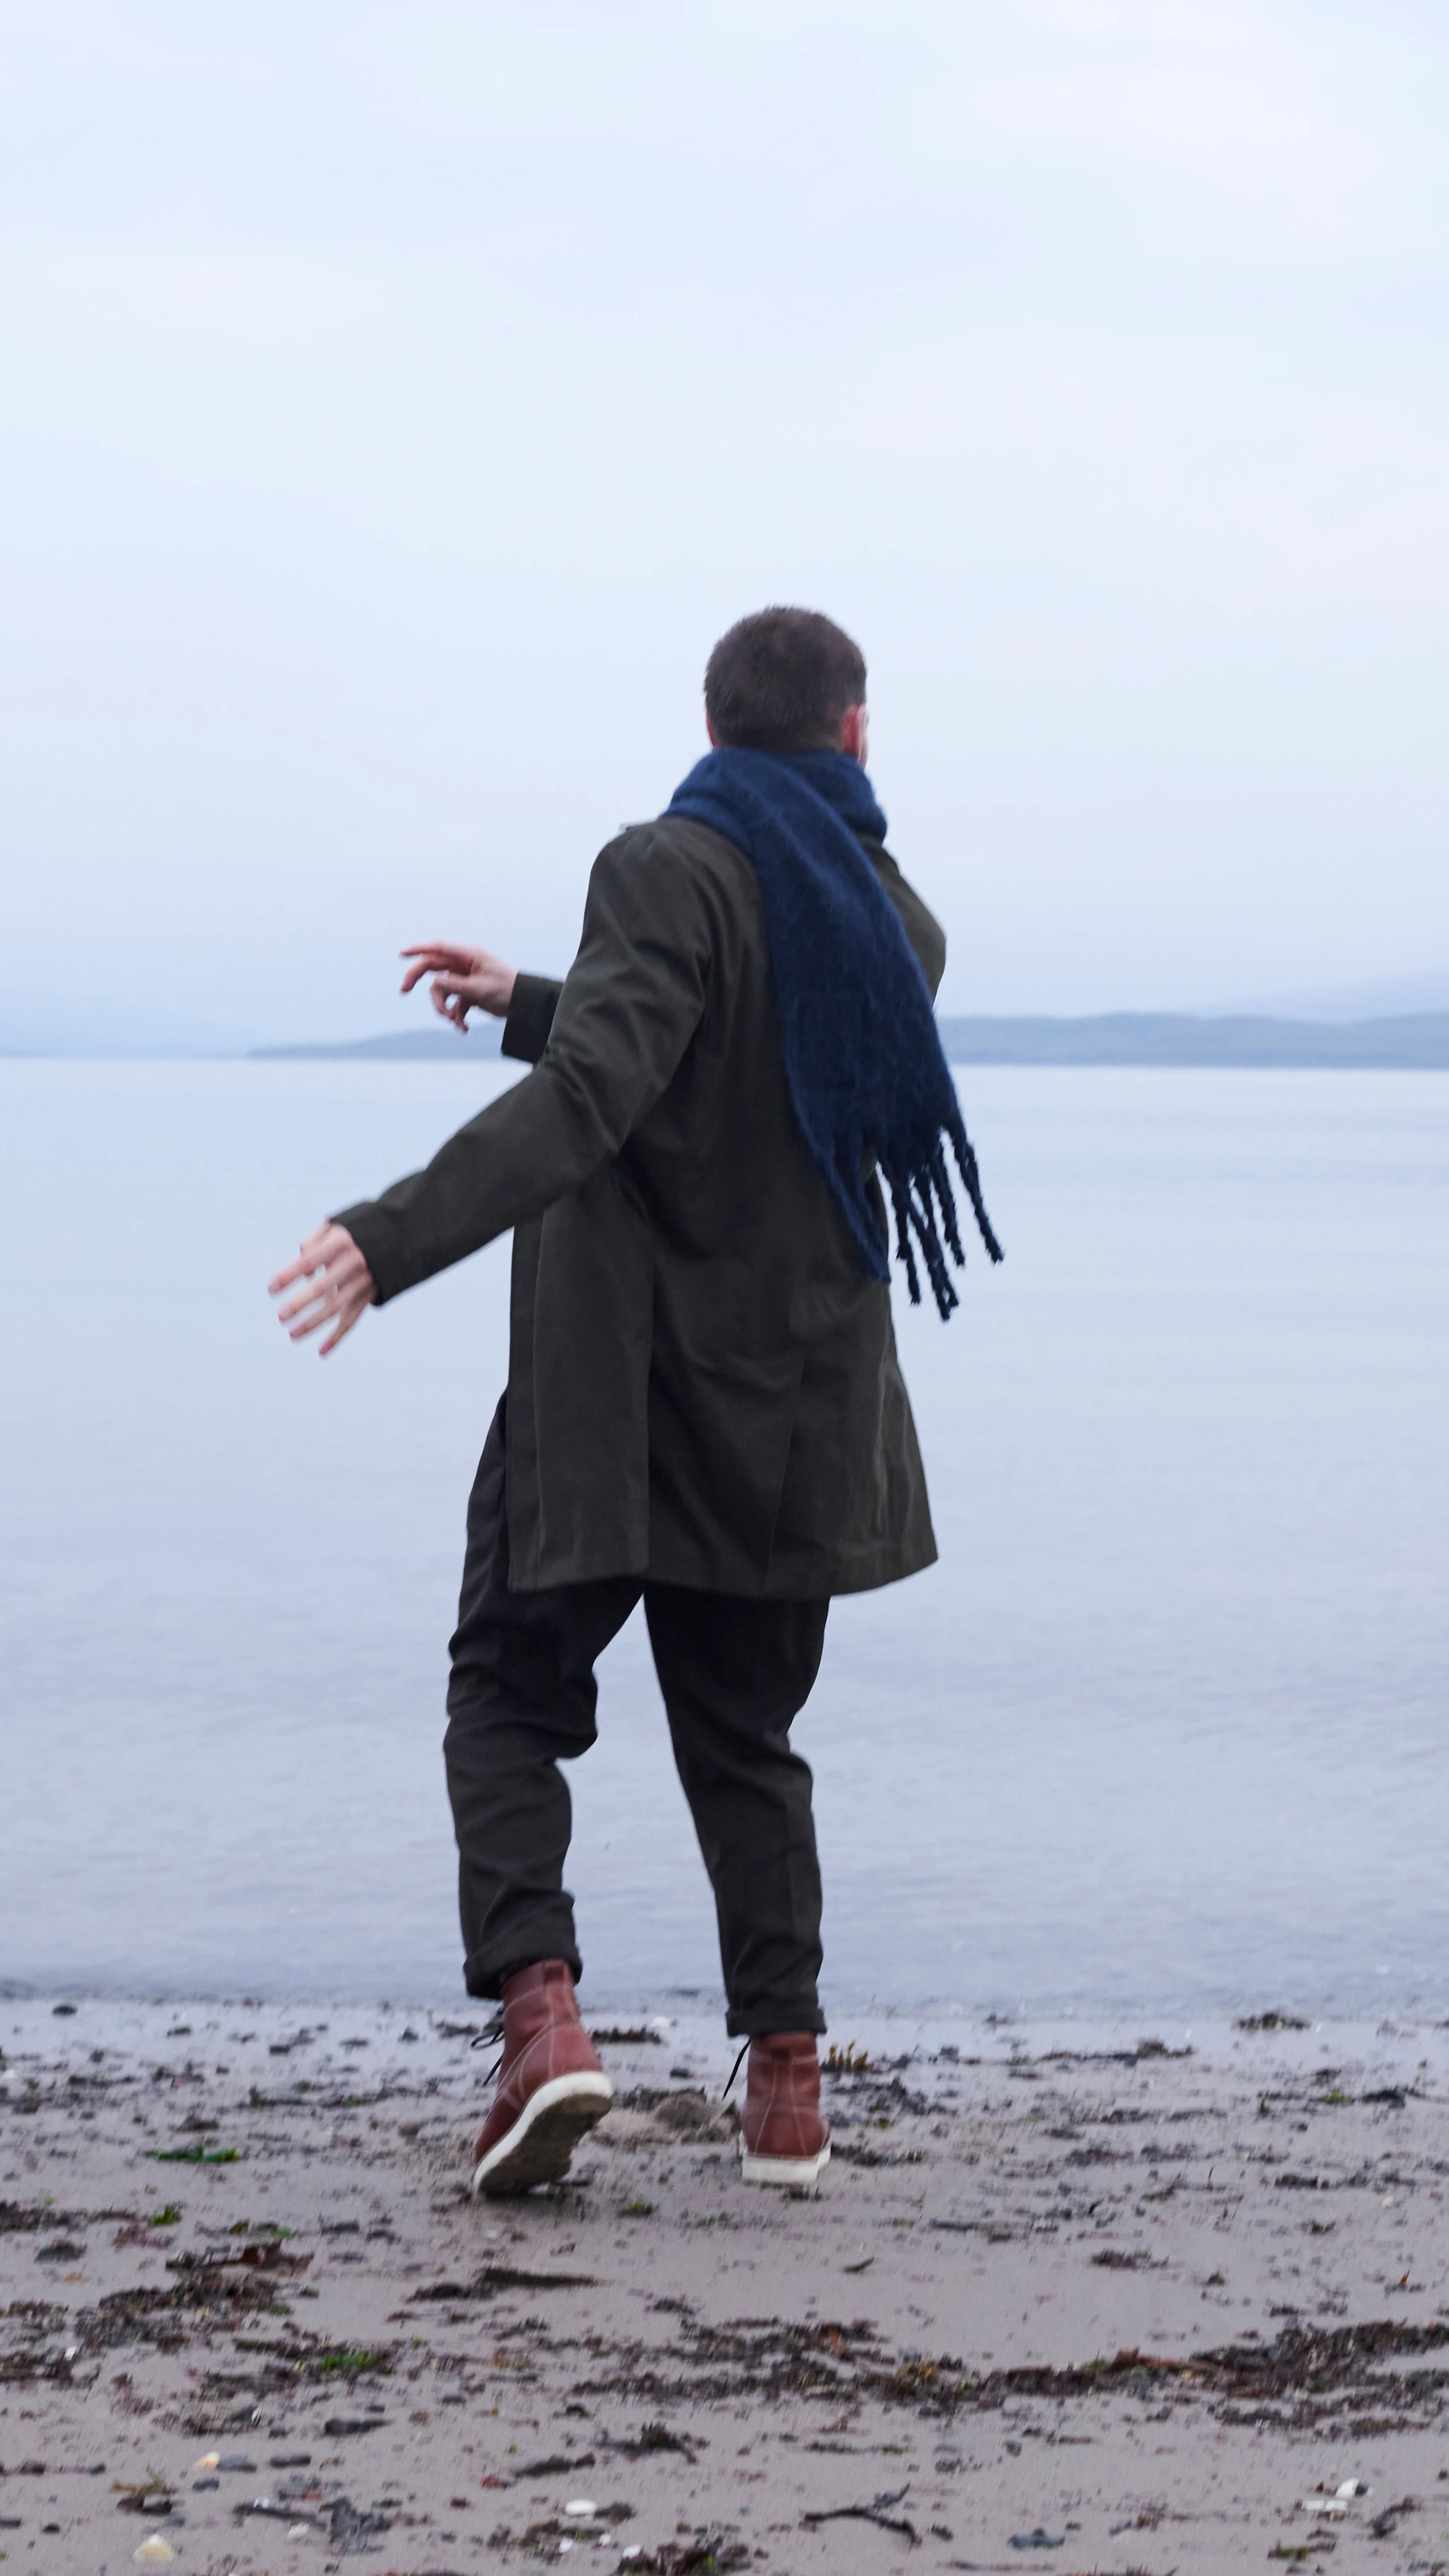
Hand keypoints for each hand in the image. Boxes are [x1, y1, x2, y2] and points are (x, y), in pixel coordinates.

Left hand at [268, 1222, 375, 1355]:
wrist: (401, 1235)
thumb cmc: (357, 1230)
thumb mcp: (337, 1225)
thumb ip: (313, 1242)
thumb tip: (305, 1275)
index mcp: (342, 1241)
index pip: (310, 1260)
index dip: (289, 1275)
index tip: (271, 1288)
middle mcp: (355, 1262)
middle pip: (324, 1286)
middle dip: (301, 1303)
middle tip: (281, 1316)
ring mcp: (365, 1280)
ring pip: (337, 1307)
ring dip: (314, 1323)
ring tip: (293, 1333)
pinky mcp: (371, 1295)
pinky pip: (353, 1319)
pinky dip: (337, 1336)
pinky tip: (322, 1351)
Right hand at [399, 939, 516, 1030]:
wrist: (524, 1006)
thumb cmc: (507, 990)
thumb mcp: (478, 989)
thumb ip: (454, 985)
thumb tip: (434, 983)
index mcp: (468, 955)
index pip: (438, 948)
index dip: (418, 949)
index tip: (401, 954)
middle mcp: (464, 965)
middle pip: (432, 968)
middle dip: (418, 979)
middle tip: (403, 991)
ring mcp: (465, 979)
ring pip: (441, 990)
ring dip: (443, 1007)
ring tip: (454, 1020)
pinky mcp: (468, 994)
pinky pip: (453, 1004)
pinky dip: (456, 1017)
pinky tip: (465, 1028)